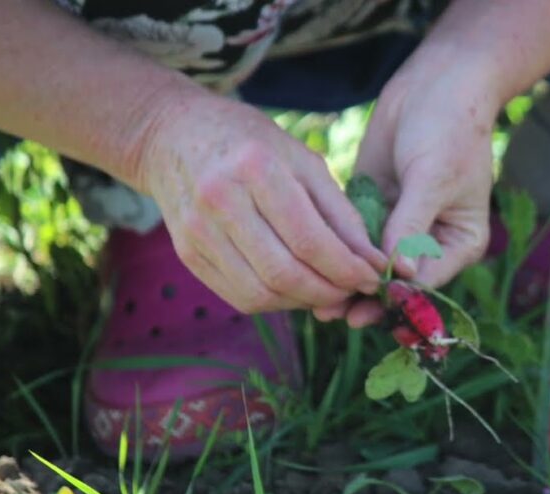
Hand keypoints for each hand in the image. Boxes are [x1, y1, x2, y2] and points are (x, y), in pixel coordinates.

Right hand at [133, 93, 385, 312]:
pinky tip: (295, 289)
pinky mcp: (187, 254)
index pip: (309, 239)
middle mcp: (220, 200)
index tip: (374, 278)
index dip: (347, 269)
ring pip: (261, 294)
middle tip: (354, 291)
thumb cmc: (254, 145)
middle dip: (329, 292)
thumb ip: (341, 213)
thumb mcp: (304, 161)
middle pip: (284, 273)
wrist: (176, 136)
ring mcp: (198, 231)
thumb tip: (374, 263)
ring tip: (328, 292)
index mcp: (256, 167)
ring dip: (304, 302)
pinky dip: (276, 302)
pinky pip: (239, 296)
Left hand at [314, 51, 501, 326]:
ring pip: (370, 265)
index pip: (427, 281)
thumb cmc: (449, 130)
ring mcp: (399, 226)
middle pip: (396, 282)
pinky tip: (311, 265)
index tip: (368, 305)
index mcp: (458, 243)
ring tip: (316, 302)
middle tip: (333, 314)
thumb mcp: (434, 178)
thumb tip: (400, 272)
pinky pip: (352, 238)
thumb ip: (413, 224)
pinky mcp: (373, 207)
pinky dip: (334, 252)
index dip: (397, 297)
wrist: (435, 85)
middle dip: (366, 297)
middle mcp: (430, 242)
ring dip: (345, 280)